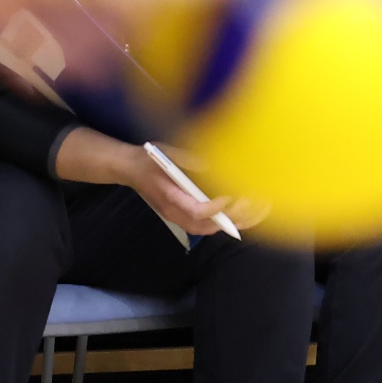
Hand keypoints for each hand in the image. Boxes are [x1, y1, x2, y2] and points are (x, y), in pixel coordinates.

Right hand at [119, 145, 244, 235]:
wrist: (130, 168)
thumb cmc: (149, 159)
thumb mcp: (167, 153)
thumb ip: (188, 160)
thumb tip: (210, 164)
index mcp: (170, 198)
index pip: (196, 211)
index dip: (215, 208)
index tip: (231, 197)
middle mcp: (175, 212)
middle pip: (204, 226)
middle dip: (229, 220)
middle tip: (250, 207)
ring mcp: (177, 216)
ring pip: (206, 229)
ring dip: (229, 224)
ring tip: (251, 213)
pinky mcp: (182, 214)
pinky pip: (204, 225)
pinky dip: (222, 222)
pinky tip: (239, 213)